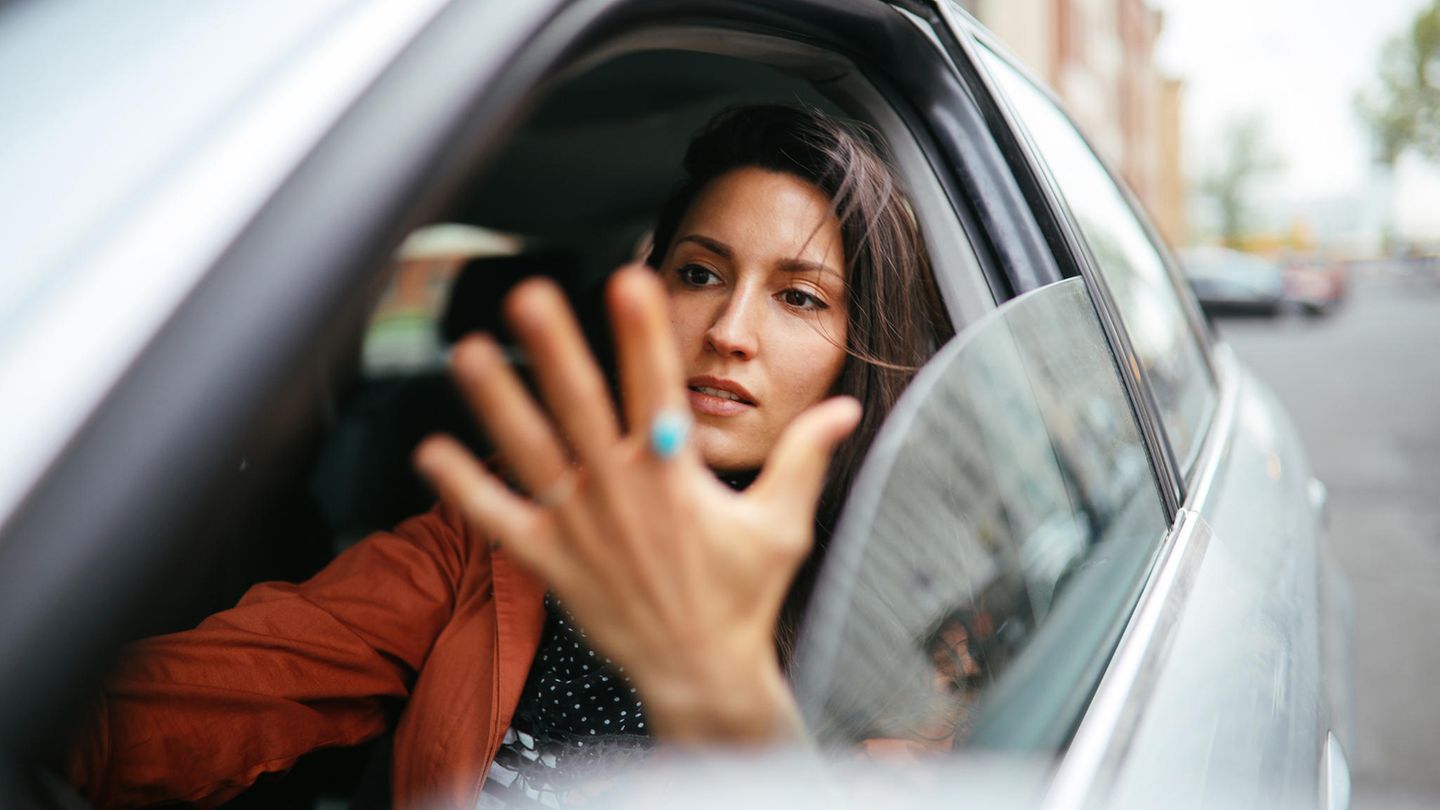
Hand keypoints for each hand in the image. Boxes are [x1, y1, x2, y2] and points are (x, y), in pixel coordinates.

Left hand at [414, 265, 860, 742]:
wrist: (700, 672)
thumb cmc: (741, 597)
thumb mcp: (783, 525)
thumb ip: (805, 457)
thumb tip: (841, 409)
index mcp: (675, 475)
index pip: (656, 388)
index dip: (642, 333)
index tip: (628, 279)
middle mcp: (621, 491)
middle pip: (581, 406)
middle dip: (556, 347)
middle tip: (529, 297)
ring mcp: (581, 526)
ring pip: (531, 451)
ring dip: (498, 401)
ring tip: (469, 354)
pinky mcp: (551, 561)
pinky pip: (499, 520)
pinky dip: (464, 488)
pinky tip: (430, 451)